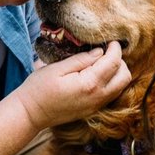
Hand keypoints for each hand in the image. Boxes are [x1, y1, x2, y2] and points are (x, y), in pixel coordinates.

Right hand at [13, 41, 130, 129]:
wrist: (30, 113)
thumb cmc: (39, 88)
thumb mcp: (56, 68)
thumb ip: (81, 59)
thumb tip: (99, 52)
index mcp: (89, 84)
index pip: (114, 63)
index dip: (115, 48)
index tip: (111, 40)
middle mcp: (98, 97)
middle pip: (124, 76)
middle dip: (120, 60)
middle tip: (107, 51)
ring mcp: (97, 106)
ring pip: (121, 86)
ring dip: (117, 72)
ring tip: (102, 61)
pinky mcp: (93, 110)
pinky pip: (112, 94)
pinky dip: (111, 82)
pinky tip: (97, 73)